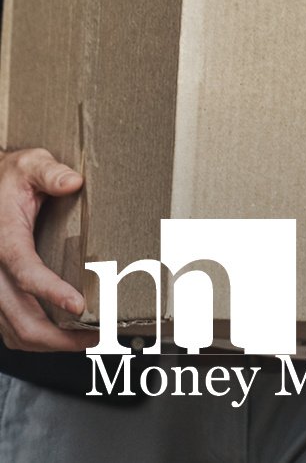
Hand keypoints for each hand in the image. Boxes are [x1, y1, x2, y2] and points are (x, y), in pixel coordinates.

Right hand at [0, 148, 95, 350]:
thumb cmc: (11, 177)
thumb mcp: (30, 164)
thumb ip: (50, 172)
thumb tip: (73, 181)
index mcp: (3, 240)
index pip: (25, 272)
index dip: (50, 292)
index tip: (79, 305)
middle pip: (18, 317)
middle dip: (56, 336)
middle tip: (95, 337)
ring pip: (12, 331)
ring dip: (47, 343)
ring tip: (86, 341)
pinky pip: (8, 327)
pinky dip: (33, 339)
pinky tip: (61, 336)